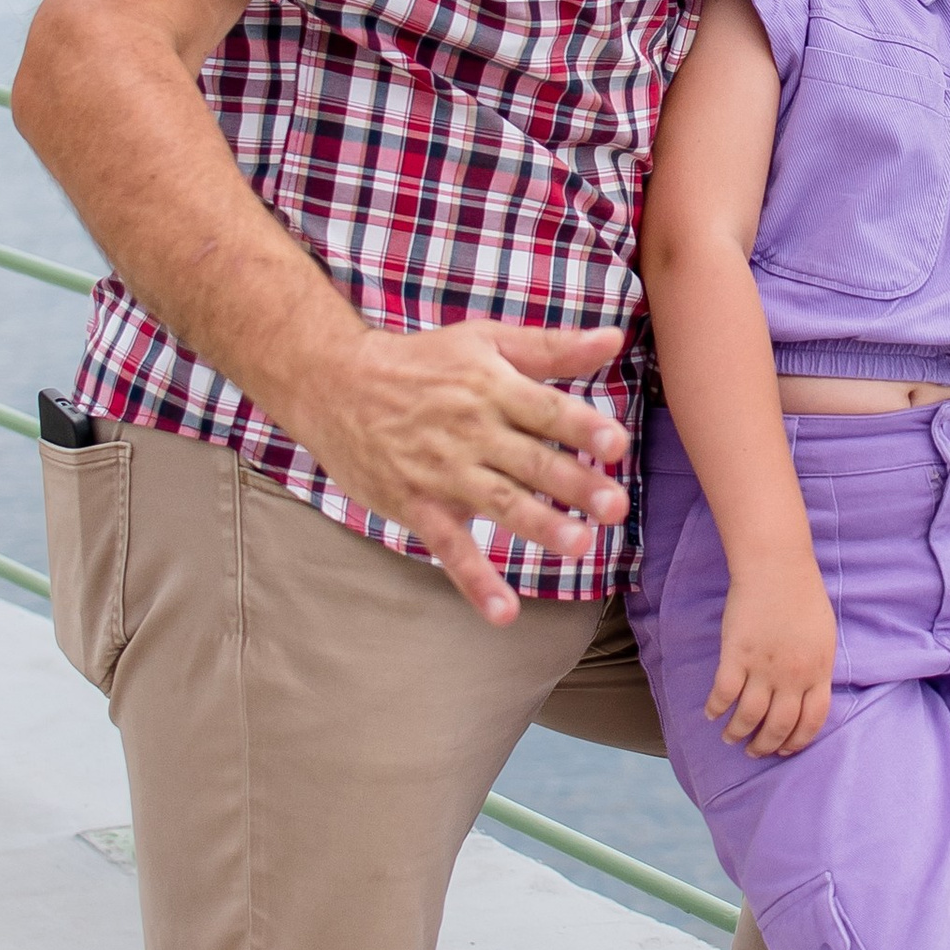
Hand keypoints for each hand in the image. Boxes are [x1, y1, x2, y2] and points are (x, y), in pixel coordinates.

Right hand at [300, 318, 631, 626]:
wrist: (333, 383)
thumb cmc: (420, 362)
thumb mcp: (484, 341)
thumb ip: (551, 347)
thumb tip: (614, 337)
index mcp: (493, 388)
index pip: (545, 410)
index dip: (581, 427)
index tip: (616, 444)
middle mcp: (472, 431)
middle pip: (531, 461)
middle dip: (574, 484)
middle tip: (616, 506)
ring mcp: (442, 472)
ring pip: (498, 502)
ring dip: (539, 526)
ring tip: (579, 545)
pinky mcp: (417, 505)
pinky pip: (449, 547)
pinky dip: (475, 581)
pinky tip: (504, 612)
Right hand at [705, 556, 836, 758]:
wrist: (777, 567)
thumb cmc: (803, 595)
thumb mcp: (824, 637)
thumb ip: (817, 668)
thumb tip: (810, 692)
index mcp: (818, 671)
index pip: (811, 721)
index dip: (797, 741)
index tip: (785, 749)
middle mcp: (792, 676)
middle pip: (779, 725)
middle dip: (766, 746)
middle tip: (755, 752)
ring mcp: (763, 667)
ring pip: (749, 717)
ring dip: (738, 733)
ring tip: (731, 738)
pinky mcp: (736, 655)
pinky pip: (723, 694)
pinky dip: (716, 709)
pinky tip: (711, 713)